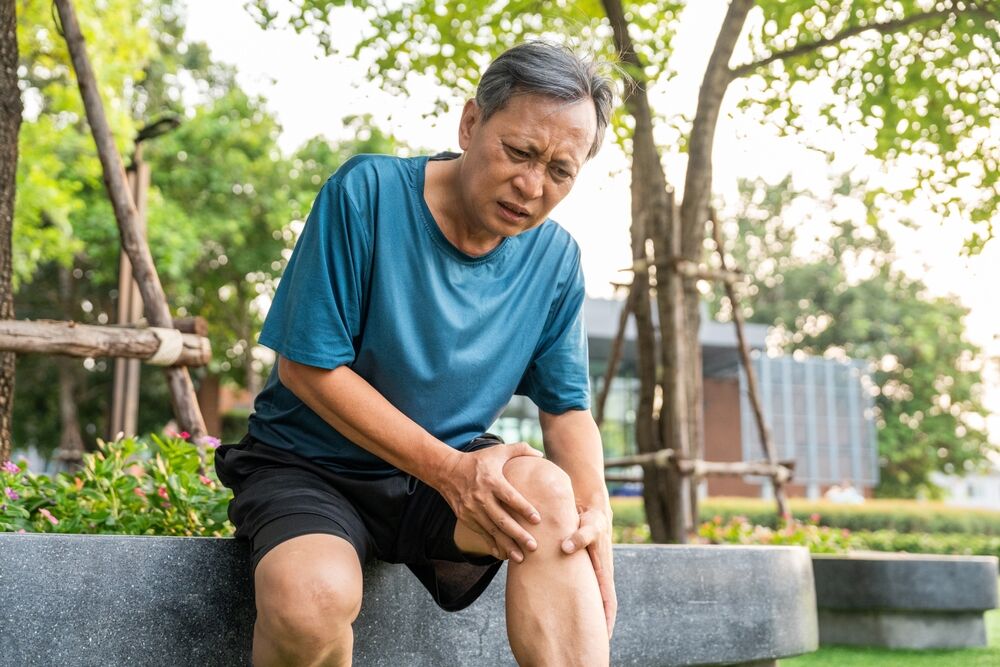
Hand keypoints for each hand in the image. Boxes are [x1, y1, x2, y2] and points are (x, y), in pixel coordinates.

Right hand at [439, 442, 543, 562]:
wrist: (447, 471)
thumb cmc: (478, 461)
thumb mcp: (497, 451)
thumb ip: (519, 449)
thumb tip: (541, 455)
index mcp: (492, 481)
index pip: (510, 497)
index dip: (524, 508)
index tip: (537, 519)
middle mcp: (482, 497)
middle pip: (502, 519)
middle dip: (518, 534)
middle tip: (534, 546)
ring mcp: (472, 510)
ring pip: (492, 531)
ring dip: (507, 545)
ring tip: (521, 558)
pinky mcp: (466, 518)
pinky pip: (482, 534)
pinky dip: (493, 545)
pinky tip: (503, 555)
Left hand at [562, 506, 616, 637]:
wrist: (590, 508)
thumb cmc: (592, 517)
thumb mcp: (589, 526)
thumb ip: (580, 537)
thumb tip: (566, 548)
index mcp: (604, 571)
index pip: (608, 602)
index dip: (606, 621)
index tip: (603, 638)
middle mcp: (599, 575)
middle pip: (599, 606)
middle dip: (595, 625)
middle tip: (587, 644)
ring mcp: (591, 572)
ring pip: (588, 598)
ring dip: (584, 614)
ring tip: (572, 633)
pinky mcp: (582, 567)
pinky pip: (578, 587)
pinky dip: (573, 599)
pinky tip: (560, 607)